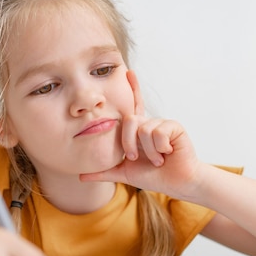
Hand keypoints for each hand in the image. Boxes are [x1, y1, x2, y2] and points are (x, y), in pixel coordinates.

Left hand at [80, 71, 201, 199]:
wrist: (176, 183)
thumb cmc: (153, 176)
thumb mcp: (123, 173)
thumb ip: (103, 172)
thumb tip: (79, 176)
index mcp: (138, 131)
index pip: (133, 107)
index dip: (133, 88)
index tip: (128, 72)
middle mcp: (149, 123)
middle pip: (129, 120)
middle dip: (128, 143)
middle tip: (135, 158)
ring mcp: (162, 124)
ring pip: (144, 129)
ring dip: (148, 151)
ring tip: (158, 159)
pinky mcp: (174, 126)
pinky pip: (158, 131)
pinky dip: (160, 147)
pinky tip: (167, 152)